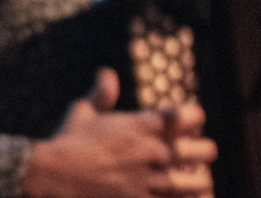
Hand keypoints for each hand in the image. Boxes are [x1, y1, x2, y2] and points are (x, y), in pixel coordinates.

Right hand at [22, 69, 215, 197]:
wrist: (54, 175)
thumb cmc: (68, 142)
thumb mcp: (83, 111)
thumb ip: (102, 93)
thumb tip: (107, 75)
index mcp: (145, 124)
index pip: (193, 116)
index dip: (192, 120)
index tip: (185, 125)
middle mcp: (156, 151)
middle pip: (207, 150)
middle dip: (201, 152)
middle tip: (193, 157)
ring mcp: (154, 181)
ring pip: (201, 181)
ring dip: (197, 181)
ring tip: (189, 182)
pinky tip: (179, 197)